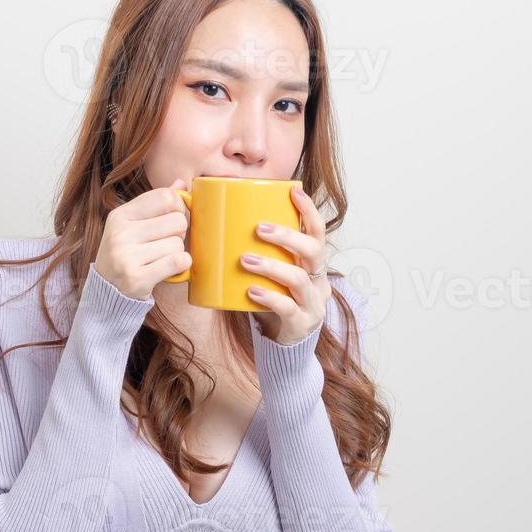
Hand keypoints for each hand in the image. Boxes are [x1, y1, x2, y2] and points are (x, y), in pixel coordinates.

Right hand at [93, 177, 191, 300]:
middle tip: (166, 243)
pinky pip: (177, 261)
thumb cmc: (127, 254)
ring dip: (176, 253)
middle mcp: (120, 233)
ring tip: (161, 259)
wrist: (107, 292)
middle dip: (179, 233)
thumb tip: (181, 183)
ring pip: (178, 244)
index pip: (166, 197)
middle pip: (177, 221)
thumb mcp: (133, 225)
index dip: (178, 207)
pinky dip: (181, 265)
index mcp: (120, 215)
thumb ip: (156, 204)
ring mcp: (126, 257)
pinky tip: (170, 268)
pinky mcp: (137, 279)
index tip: (172, 219)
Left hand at [242, 183, 330, 344]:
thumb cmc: (272, 297)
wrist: (283, 340)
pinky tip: (251, 291)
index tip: (293, 191)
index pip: (318, 231)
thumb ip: (255, 250)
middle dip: (287, 236)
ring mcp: (313, 303)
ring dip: (272, 266)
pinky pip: (287, 308)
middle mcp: (318, 279)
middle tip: (258, 228)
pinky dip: (269, 297)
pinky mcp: (302, 323)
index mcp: (312, 262)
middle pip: (314, 250)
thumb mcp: (270, 272)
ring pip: (299, 278)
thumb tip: (213, 220)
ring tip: (245, 260)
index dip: (309, 210)